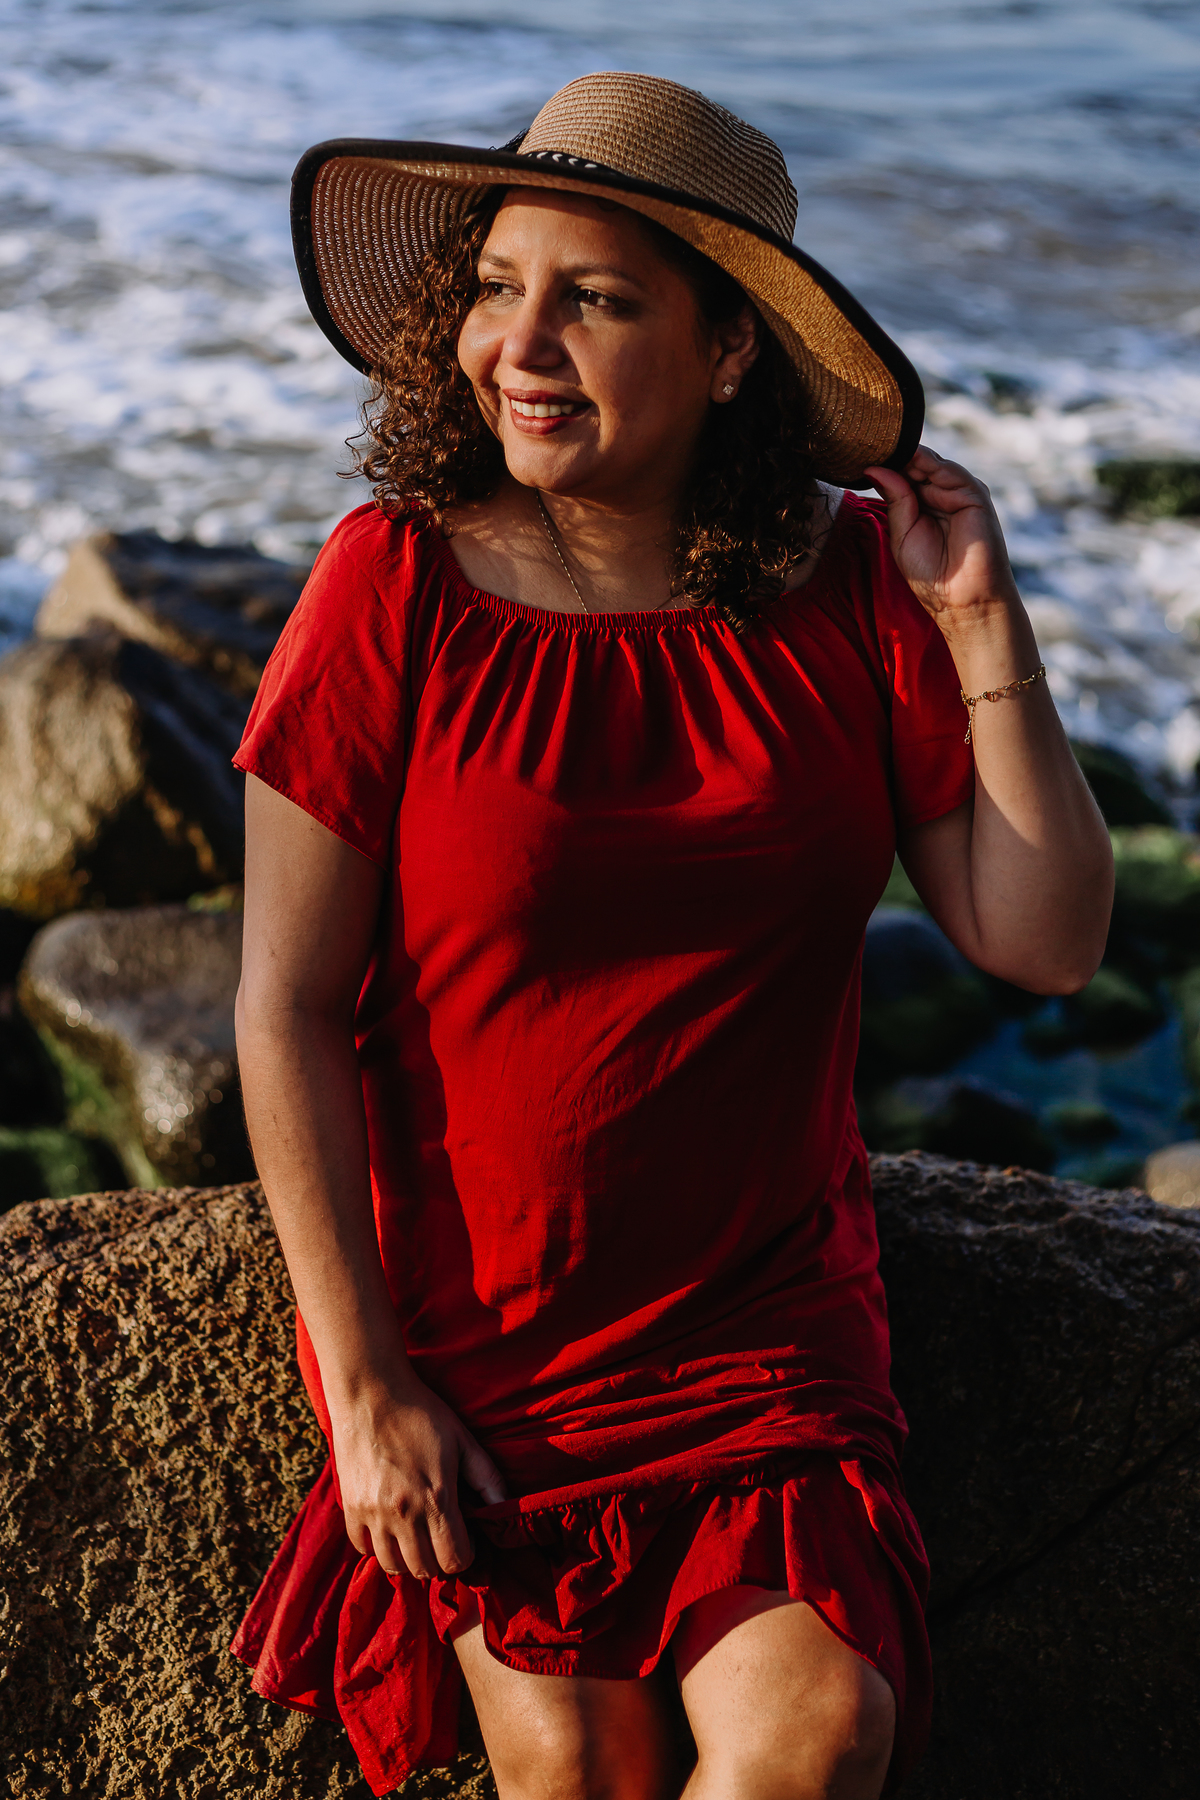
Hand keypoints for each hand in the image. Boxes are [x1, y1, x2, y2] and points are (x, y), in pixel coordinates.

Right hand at [331, 1373, 506, 1580]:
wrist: (371, 1394)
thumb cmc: (421, 1414)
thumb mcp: (463, 1441)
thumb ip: (487, 1478)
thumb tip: (506, 1507)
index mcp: (437, 1499)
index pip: (455, 1561)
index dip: (466, 1555)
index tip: (465, 1537)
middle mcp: (404, 1514)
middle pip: (425, 1570)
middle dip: (440, 1560)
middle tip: (442, 1537)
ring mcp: (373, 1513)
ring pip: (393, 1566)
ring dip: (409, 1558)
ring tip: (417, 1535)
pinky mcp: (350, 1508)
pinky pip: (363, 1548)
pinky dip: (378, 1546)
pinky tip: (390, 1527)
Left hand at [865, 447, 1019, 624]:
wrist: (960, 598)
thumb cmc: (931, 574)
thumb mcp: (901, 533)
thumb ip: (894, 499)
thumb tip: (873, 468)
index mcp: (922, 505)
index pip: (903, 475)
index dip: (885, 464)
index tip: (860, 452)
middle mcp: (941, 495)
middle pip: (916, 465)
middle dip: (894, 455)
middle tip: (868, 444)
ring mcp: (958, 493)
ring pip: (931, 463)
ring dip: (908, 456)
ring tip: (883, 449)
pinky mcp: (974, 495)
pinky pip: (950, 471)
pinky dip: (929, 462)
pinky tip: (908, 458)